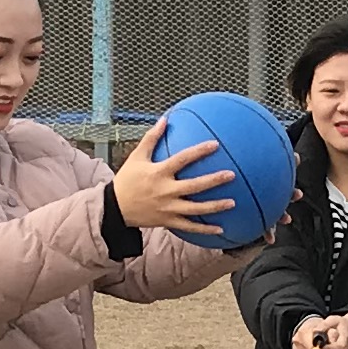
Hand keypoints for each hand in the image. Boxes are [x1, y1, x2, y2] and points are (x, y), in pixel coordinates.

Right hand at [110, 117, 231, 240]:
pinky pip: (189, 227)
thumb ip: (151, 138)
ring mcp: (168, 208)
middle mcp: (165, 191)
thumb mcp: (136, 157)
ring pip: (195, 209)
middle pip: (194, 186)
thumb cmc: (127, 179)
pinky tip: (220, 229)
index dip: (198, 151)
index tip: (215, 144)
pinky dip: (204, 230)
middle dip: (213, 181)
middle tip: (231, 174)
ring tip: (232, 202)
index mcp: (158, 173)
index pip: (182, 159)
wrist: (115, 208)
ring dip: (214, 206)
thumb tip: (165, 119)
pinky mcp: (168, 221)